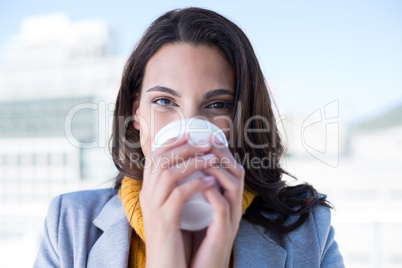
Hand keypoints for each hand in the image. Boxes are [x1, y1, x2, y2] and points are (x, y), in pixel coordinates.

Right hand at [140, 134, 217, 267]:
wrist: (166, 265)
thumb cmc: (173, 237)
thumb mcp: (170, 208)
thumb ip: (174, 189)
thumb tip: (189, 168)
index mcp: (148, 191)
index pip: (153, 158)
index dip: (171, 143)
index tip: (190, 134)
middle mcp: (146, 196)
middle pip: (160, 160)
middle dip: (184, 147)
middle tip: (205, 143)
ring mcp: (153, 208)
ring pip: (168, 174)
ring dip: (192, 162)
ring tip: (211, 159)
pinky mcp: (163, 221)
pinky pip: (179, 195)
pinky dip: (196, 184)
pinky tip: (211, 180)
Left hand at [190, 135, 244, 267]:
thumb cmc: (195, 240)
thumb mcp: (197, 211)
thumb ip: (195, 191)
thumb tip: (181, 168)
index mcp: (226, 200)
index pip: (229, 168)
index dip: (219, 150)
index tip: (204, 136)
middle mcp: (232, 207)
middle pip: (237, 171)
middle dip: (222, 153)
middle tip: (206, 140)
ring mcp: (230, 219)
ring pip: (233, 185)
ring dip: (217, 168)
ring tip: (202, 157)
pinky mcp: (223, 232)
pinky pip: (222, 207)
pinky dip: (213, 192)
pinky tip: (200, 183)